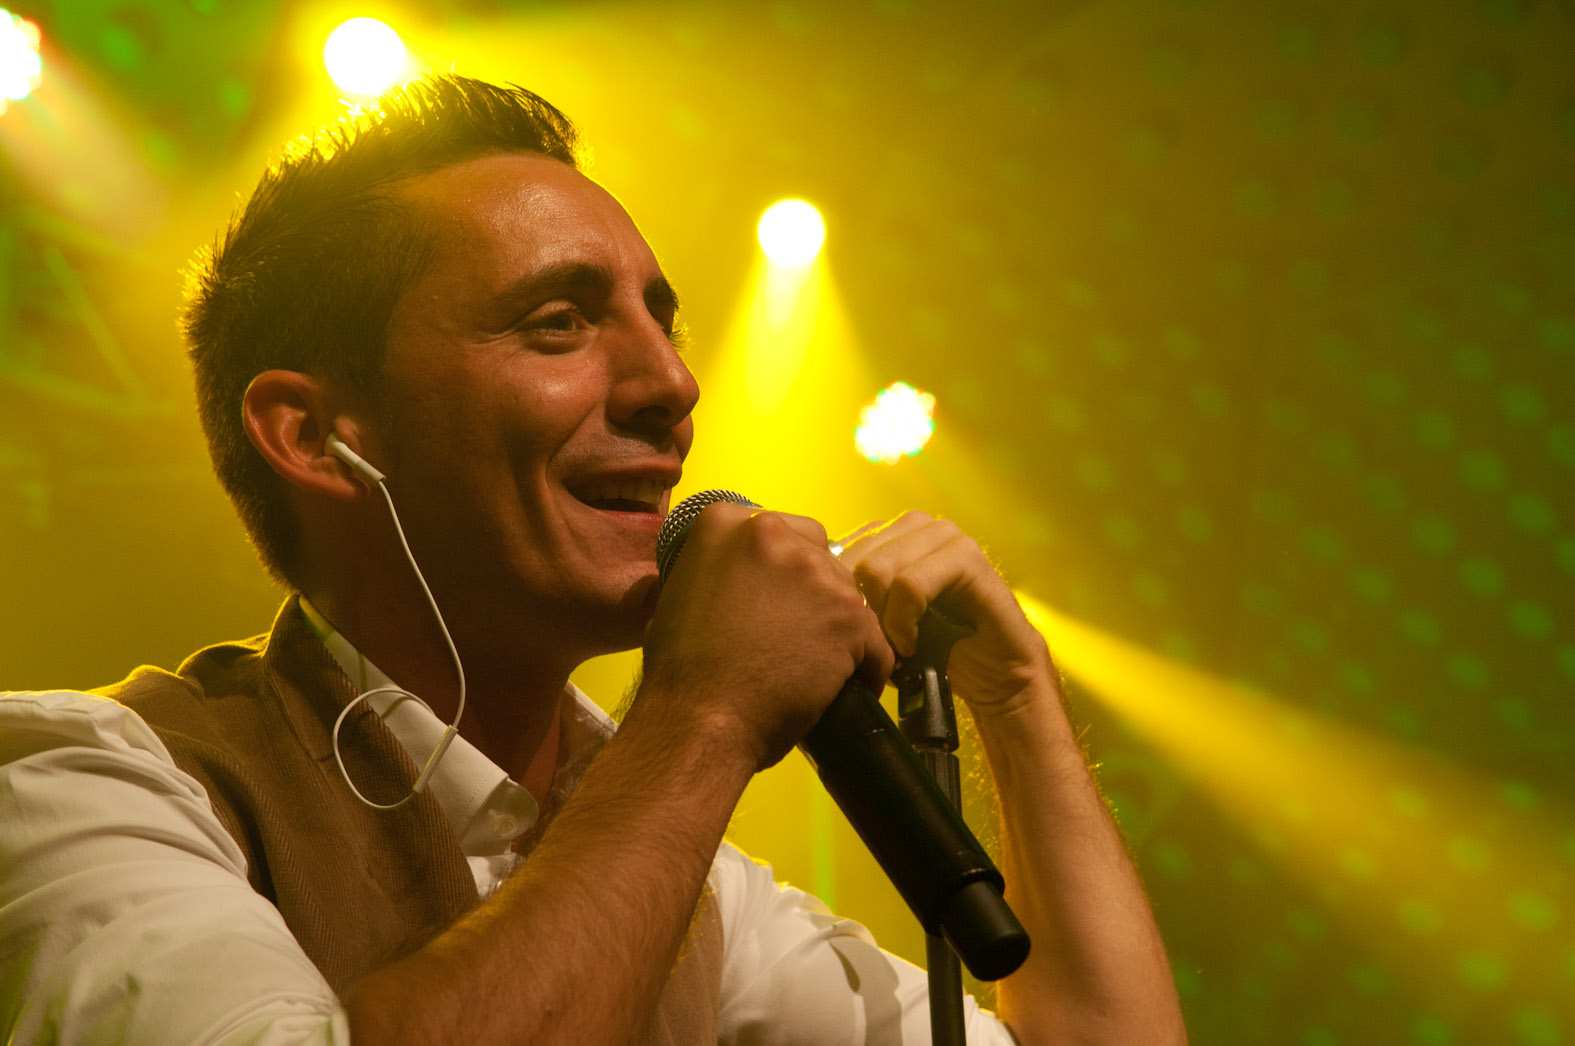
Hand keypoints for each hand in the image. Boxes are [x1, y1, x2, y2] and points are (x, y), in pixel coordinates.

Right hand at [640, 502, 895, 771]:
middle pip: (818, 555)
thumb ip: (717, 569)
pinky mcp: (849, 615)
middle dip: (813, 592)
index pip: (779, 532)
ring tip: (817, 667)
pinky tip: (847, 688)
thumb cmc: (680, 670)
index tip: (774, 603)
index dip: (781, 571)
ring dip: (838, 627)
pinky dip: (866, 667)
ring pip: (847, 596)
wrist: (701, 720)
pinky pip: (875, 641)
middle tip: (794, 634)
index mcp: (725, 522)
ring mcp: (815, 573)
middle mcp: (773, 532)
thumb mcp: (681, 593)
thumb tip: (735, 576)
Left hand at [833, 512, 1054, 717]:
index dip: (835, 598)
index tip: (846, 636)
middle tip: (871, 647)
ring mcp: (944, 535)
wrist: (992, 673)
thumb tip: (804, 597)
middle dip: (857, 611)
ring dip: (881, 619)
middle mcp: (916, 525)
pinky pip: (911, 584)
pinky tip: (912, 644)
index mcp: (891, 533)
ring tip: (894, 647)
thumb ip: (848, 601)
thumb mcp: (878, 623)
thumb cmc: (932, 647)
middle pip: (852, 559)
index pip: (837, 549)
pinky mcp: (966, 557)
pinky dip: (904, 621)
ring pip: (878, 569)